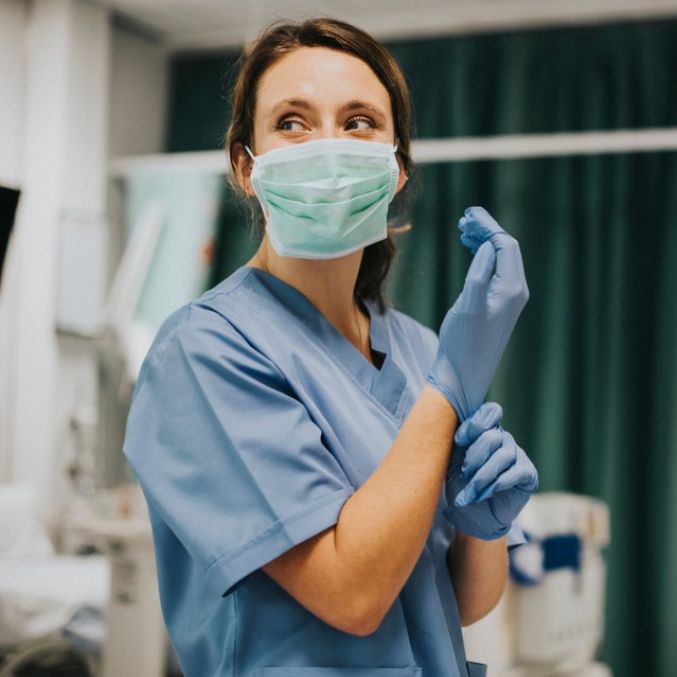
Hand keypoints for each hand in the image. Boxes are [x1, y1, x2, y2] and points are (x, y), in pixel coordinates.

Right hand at [425, 206, 528, 420]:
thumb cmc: (462, 344)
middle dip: (486, 231)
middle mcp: (516, 292)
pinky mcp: (498, 307)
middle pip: (506, 249)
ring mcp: (508, 300)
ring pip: (501, 259)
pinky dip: (483, 257)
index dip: (488, 227)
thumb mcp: (467, 306)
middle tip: (464, 219)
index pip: (506, 245)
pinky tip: (470, 252)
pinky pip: (495, 272)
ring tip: (463, 231)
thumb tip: (487, 247)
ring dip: (484, 242)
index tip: (467, 215)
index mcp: (511, 289)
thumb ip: (479, 273)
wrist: (462, 376)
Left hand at [443, 402, 538, 539]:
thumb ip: (456, 440)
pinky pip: (515, 472)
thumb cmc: (459, 483)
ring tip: (470, 491)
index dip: (474, 425)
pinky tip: (484, 494)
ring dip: (482, 476)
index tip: (458, 441)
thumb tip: (450, 422)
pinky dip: (496, 484)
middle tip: (463, 474)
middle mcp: (504, 439)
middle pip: (492, 436)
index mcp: (485, 430)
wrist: (470, 515)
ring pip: (502, 456)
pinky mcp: (528, 474)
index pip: (489, 412)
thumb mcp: (452, 459)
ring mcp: (517, 455)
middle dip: (474, 457)